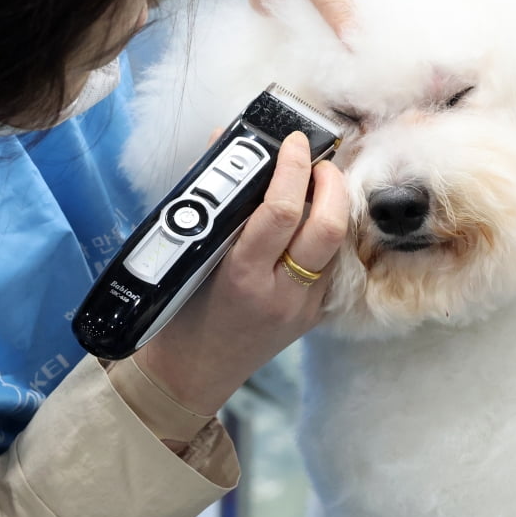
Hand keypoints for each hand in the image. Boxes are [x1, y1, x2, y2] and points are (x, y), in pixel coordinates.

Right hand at [135, 132, 348, 415]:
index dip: (292, 168)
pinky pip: (331, 264)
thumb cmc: (179, 314)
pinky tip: (310, 218)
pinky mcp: (313, 316)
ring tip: (316, 181)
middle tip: (316, 159)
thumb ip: (211, 201)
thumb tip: (226, 143)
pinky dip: (325, 233)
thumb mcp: (187, 256)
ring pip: (337, 244)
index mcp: (243, 278)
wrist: (189, 375)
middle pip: (329, 227)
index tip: (291, 141)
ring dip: (333, 205)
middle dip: (330, 182)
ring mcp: (302, 309)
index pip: (283, 212)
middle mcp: (281, 295)